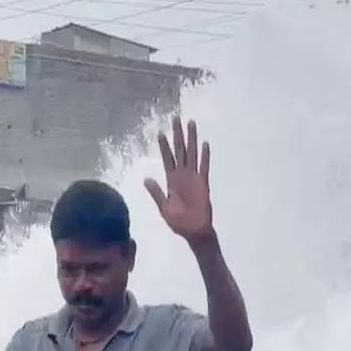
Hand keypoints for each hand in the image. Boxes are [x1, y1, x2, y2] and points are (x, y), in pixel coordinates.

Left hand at [145, 114, 213, 243]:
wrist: (194, 232)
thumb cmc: (179, 222)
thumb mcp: (164, 207)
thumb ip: (156, 192)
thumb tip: (146, 178)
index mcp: (172, 180)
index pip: (167, 158)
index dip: (164, 145)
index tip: (160, 132)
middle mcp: (183, 175)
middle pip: (180, 150)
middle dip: (178, 134)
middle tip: (176, 118)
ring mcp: (194, 178)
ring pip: (192, 154)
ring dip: (191, 139)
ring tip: (191, 123)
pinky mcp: (203, 184)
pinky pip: (204, 167)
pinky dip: (205, 156)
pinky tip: (205, 145)